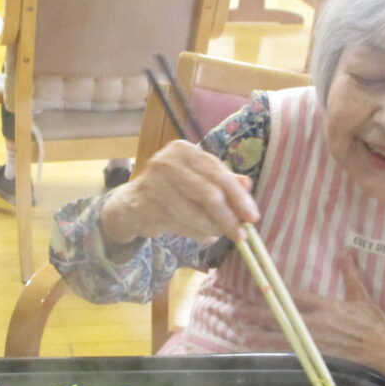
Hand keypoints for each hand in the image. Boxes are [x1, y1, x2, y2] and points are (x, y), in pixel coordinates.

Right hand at [100, 140, 258, 247]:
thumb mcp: (197, 179)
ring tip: (219, 234)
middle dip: (229, 217)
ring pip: (196, 213)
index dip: (238, 197)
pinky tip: (203, 236)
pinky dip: (197, 234)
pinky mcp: (148, 206)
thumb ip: (222, 180)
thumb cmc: (171, 189)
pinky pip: (181, 225)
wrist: (132, 204)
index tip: (252, 217)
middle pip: (209, 194)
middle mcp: (167, 162)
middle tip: (241, 235)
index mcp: (183, 149)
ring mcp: (154, 184)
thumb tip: (247, 184)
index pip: (218, 173)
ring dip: (213, 229)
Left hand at [238, 255, 384, 381]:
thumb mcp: (364, 298)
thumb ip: (352, 276)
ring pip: (283, 339)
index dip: (277, 293)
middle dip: (259, 315)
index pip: (297, 297)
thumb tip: (347, 253)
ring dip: (261, 337)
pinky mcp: (319, 360)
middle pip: (283, 318)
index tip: (260, 288)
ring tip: (242, 333)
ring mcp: (317, 344)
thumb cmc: (378, 326)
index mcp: (329, 307)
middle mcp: (319, 325)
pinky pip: (293, 356)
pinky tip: (261, 354)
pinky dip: (276, 354)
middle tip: (238, 312)